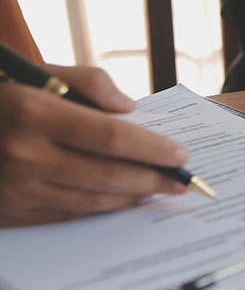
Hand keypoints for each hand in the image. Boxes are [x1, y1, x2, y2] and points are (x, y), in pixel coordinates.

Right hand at [0, 65, 189, 225]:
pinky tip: (120, 201)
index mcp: (34, 114)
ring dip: (131, 198)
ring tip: (157, 191)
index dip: (152, 149)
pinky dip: (99, 210)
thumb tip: (129, 109)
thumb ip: (89, 83)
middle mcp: (23, 155)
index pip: (112, 137)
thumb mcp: (38, 73)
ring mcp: (14, 189)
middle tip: (181, 181)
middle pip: (107, 175)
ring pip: (90, 201)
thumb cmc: (1, 96)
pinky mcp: (8, 212)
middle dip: (152, 180)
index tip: (180, 155)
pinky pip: (66, 215)